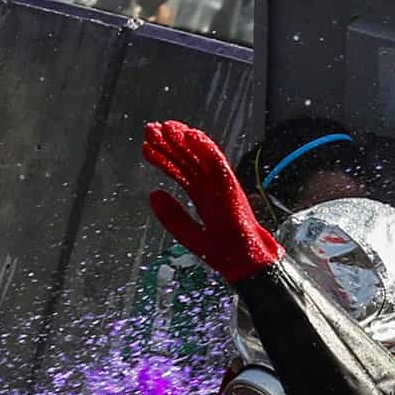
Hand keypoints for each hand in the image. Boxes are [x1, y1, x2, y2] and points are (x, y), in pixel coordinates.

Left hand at [143, 119, 282, 281]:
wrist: (248, 266)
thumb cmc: (226, 254)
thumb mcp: (189, 235)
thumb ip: (171, 215)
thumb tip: (153, 193)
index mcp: (203, 197)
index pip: (180, 171)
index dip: (163, 158)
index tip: (146, 147)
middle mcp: (212, 188)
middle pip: (188, 160)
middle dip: (169, 144)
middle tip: (151, 129)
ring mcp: (222, 186)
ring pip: (200, 157)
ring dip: (184, 141)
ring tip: (165, 128)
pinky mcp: (231, 189)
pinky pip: (218, 164)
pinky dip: (206, 148)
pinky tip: (191, 136)